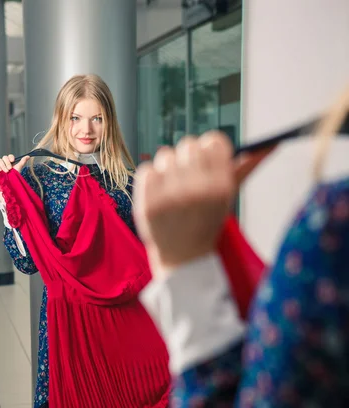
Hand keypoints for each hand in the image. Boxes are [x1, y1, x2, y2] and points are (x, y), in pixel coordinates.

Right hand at [0, 154, 29, 188]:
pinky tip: (0, 170)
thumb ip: (22, 162)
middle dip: (7, 162)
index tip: (13, 160)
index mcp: (10, 162)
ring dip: (3, 165)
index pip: (9, 156)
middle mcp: (4, 163)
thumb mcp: (18, 168)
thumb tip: (28, 156)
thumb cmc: (13, 178)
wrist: (9, 186)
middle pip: (4, 157)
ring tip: (6, 171)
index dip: (10, 157)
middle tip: (10, 169)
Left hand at [133, 132, 273, 275]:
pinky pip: (146, 169)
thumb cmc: (206, 222)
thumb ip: (246, 167)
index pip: (214, 141)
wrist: (183, 257)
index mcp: (221, 187)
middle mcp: (198, 191)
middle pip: (188, 144)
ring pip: (165, 154)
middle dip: (187, 159)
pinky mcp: (148, 204)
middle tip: (188, 179)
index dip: (209, 149)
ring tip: (173, 190)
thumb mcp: (228, 197)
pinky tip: (160, 196)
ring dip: (168, 169)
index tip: (206, 161)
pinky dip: (151, 180)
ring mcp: (170, 198)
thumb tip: (270, 144)